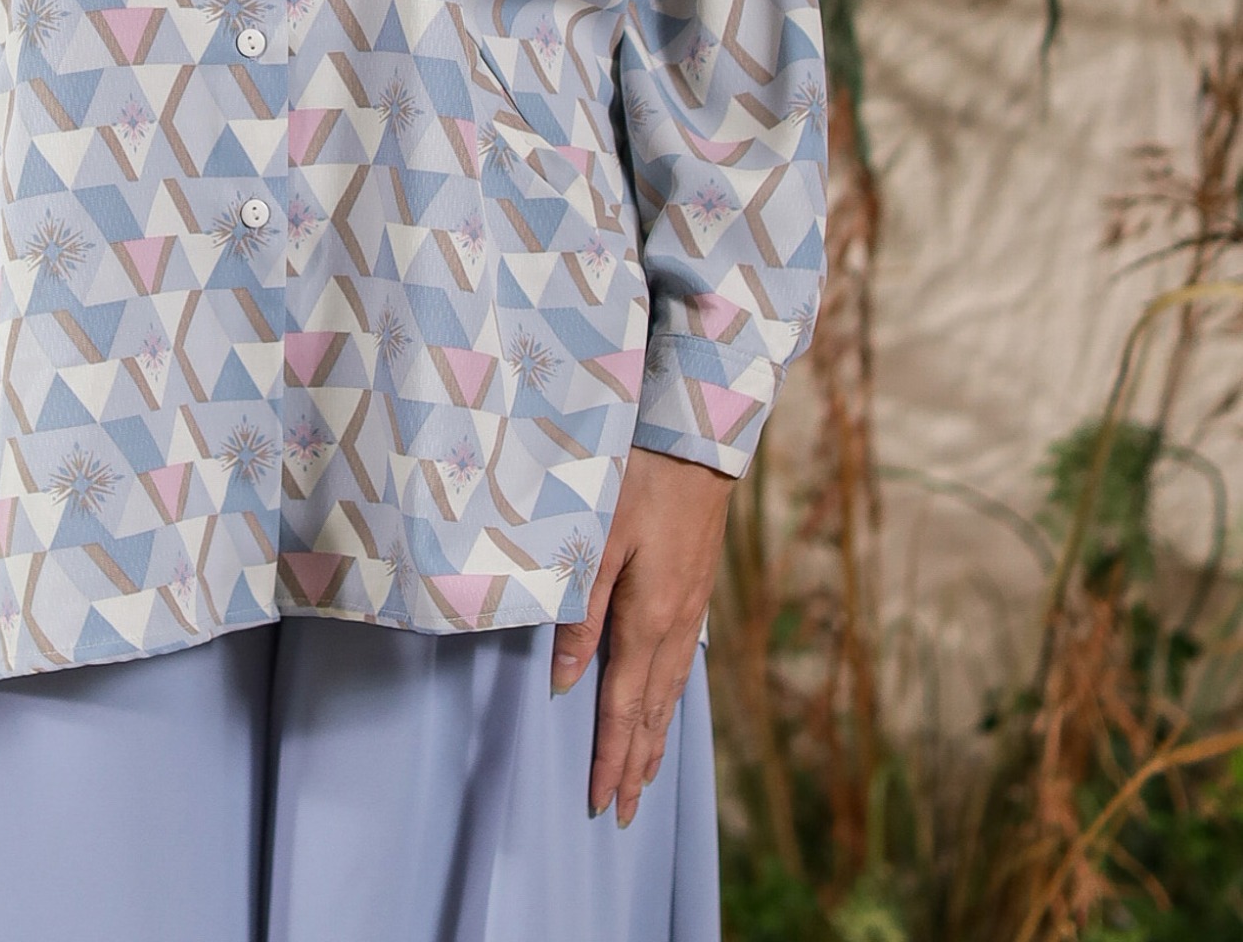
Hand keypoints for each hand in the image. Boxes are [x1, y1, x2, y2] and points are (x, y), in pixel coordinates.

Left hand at [550, 445, 731, 826]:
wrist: (697, 445)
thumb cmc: (638, 484)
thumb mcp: (597, 543)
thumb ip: (581, 615)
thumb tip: (563, 681)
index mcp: (648, 621)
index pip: (624, 708)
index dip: (612, 758)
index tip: (603, 802)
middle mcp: (674, 628)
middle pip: (652, 714)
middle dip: (636, 766)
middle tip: (625, 814)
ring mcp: (690, 613)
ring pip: (670, 695)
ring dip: (655, 741)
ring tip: (645, 778)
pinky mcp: (695, 595)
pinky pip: (680, 669)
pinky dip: (669, 704)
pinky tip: (664, 709)